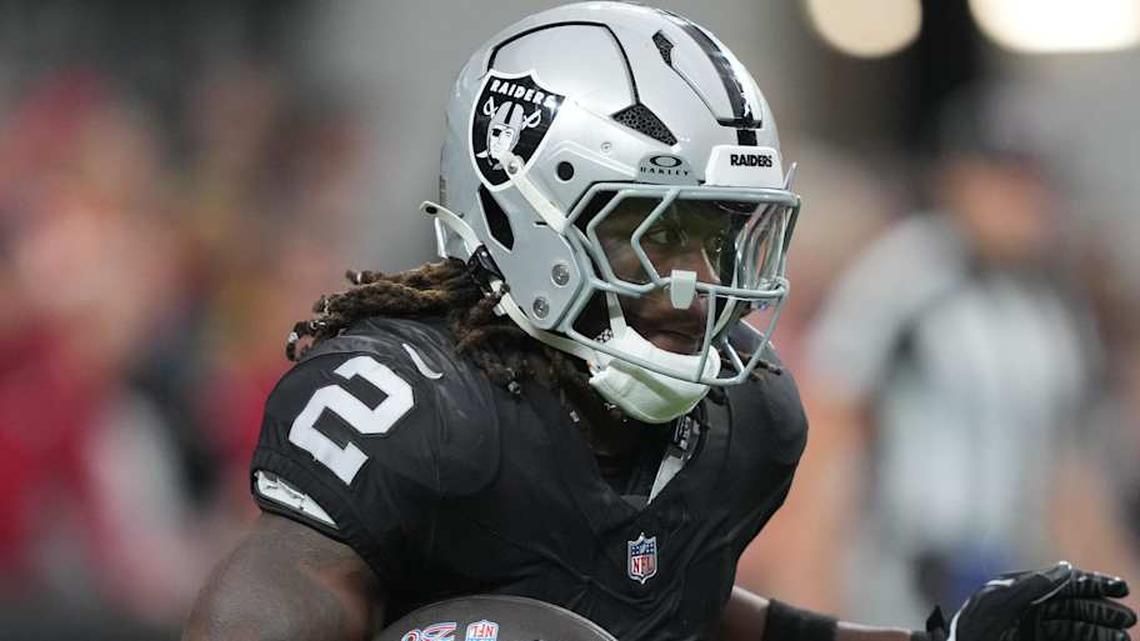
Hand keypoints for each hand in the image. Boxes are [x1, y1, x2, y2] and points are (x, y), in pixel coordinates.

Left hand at [927, 562, 1135, 640]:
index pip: (1065, 583)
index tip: (1119, 587)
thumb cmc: (974, 624)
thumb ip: (1034, 585)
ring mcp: (1037, 628)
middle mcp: (1034, 608)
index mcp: (1024, 590)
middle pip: (1077, 606)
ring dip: (1101, 631)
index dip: (1093, 584)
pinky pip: (1069, 640)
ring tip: (1122, 638)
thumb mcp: (1000, 600)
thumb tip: (1067, 568)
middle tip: (1128, 618)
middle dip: (1103, 611)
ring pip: (1077, 627)